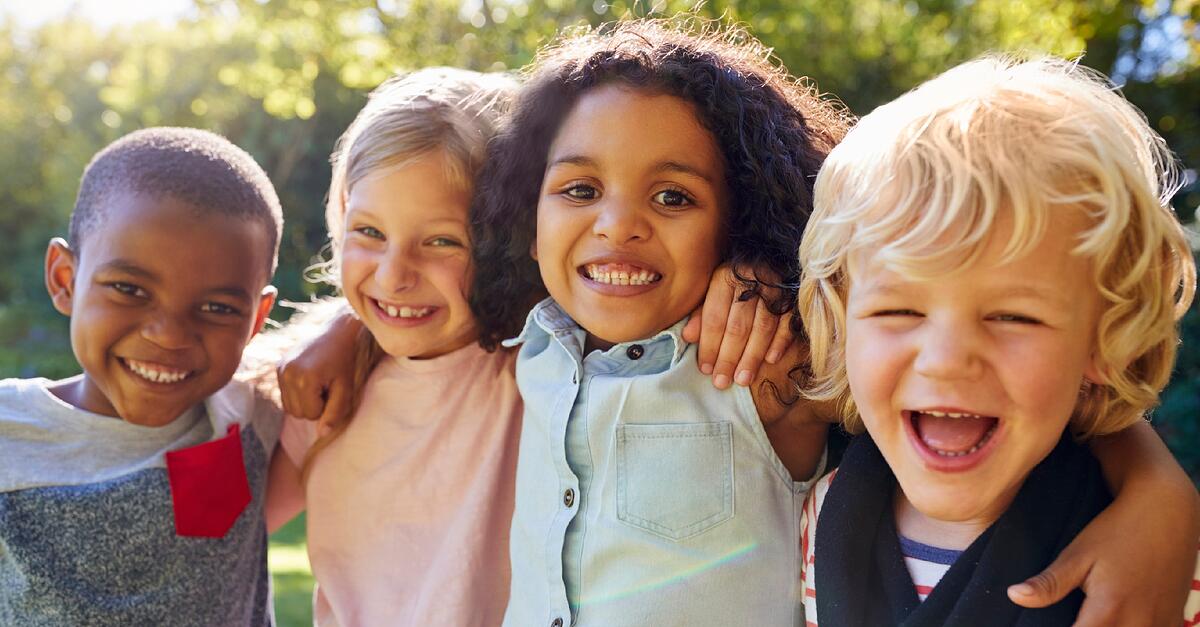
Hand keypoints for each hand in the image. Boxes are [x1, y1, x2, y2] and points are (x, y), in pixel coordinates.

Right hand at [277, 310, 360, 428]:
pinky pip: (285, 394)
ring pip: (289, 406)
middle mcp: (287, 374)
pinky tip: (311, 378)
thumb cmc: (346, 360)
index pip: (310, 415)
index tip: (333, 388)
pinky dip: (298, 393)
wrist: (337, 331)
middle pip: (297, 413)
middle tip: (328, 386)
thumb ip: (335, 413)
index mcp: (304, 379)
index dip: (325, 406)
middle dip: (314, 405)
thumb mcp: (346, 388)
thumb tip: (321, 434)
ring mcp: (280, 369)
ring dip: (305, 401)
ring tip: (320, 383)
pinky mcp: (279, 366)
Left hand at [682, 264, 794, 389]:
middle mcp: (751, 282)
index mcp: (726, 278)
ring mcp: (775, 289)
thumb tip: (688, 337)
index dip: (709, 345)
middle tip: (722, 382)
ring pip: (763, 328)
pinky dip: (780, 342)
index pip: (715, 317)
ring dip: (752, 356)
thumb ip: (702, 312)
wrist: (773, 252)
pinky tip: (771, 360)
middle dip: (729, 357)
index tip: (705, 369)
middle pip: (738, 326)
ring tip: (743, 379)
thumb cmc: (737, 276)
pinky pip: (788, 322)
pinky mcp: (795, 296)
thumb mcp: (714, 286)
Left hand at [1008, 431, 1198, 625]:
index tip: (1044, 623)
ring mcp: (1161, 624)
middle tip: (1072, 612)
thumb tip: (1015, 596)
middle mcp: (1139, 624)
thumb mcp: (1078, 554)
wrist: (1166, 513)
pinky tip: (1119, 617)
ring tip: (1090, 613)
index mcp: (1109, 610)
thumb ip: (1050, 583)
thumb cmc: (1118, 531)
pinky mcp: (1174, 619)